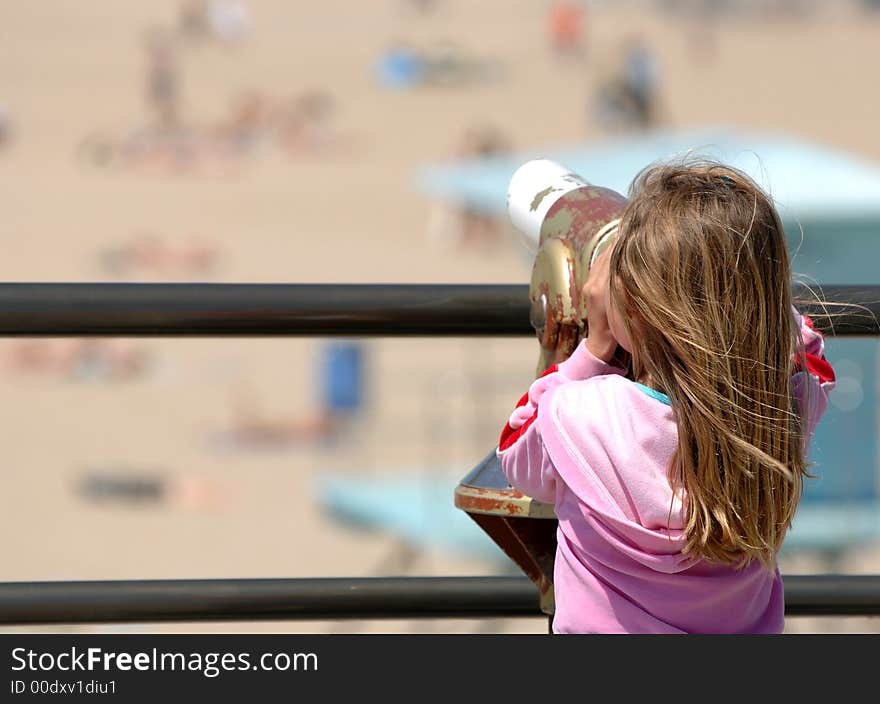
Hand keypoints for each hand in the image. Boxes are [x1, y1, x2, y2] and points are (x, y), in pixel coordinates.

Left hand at [582, 241, 618, 362]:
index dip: (622, 247)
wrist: (599, 343)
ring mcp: (589, 285)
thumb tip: (625, 271)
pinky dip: (606, 257)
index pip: (612, 261)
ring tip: (624, 235)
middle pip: (606, 258)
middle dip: (617, 244)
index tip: (633, 233)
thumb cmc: (613, 333)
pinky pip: (597, 267)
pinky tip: (615, 251)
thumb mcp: (624, 314)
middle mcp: (592, 285)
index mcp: (599, 290)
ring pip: (601, 260)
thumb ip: (623, 293)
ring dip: (612, 248)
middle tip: (630, 229)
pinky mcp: (589, 287)